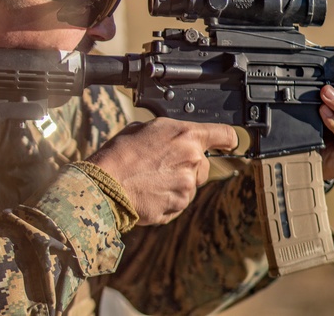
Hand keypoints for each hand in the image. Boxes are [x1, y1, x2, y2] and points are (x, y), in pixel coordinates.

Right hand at [86, 118, 237, 225]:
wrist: (105, 183)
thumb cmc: (120, 153)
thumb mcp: (145, 128)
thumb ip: (170, 134)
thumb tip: (176, 138)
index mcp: (187, 135)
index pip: (225, 135)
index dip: (227, 139)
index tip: (228, 143)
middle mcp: (193, 159)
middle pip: (204, 165)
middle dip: (188, 166)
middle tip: (162, 165)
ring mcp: (188, 185)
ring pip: (190, 185)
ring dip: (176, 184)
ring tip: (149, 179)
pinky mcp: (179, 205)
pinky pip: (179, 202)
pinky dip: (167, 199)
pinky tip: (148, 192)